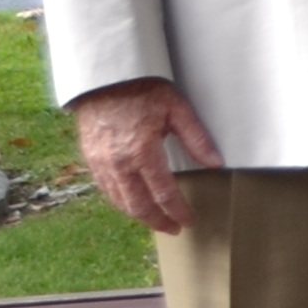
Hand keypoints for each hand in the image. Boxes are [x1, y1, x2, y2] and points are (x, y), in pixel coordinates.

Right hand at [70, 78, 224, 233]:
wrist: (105, 78)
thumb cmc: (143, 90)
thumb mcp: (177, 109)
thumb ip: (196, 139)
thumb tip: (216, 163)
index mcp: (143, 153)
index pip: (164, 193)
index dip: (177, 211)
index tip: (188, 221)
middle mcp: (119, 164)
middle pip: (139, 205)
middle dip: (157, 221)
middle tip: (173, 228)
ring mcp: (101, 163)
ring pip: (120, 201)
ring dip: (138, 215)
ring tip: (155, 220)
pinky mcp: (91, 159)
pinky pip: (105, 189)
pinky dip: (120, 201)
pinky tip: (131, 203)